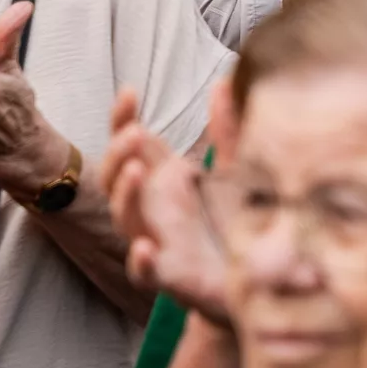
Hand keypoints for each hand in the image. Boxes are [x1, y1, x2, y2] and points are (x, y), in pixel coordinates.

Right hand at [104, 80, 233, 323]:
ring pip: (126, 221)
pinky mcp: (172, 278)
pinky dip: (141, 261)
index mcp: (166, 180)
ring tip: (136, 171)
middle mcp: (154, 210)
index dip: (122, 120)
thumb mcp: (238, 172)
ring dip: (125, 197)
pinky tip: (145, 247)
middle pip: (117, 179)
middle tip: (132, 134)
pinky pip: (146, 273)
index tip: (129, 92)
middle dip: (118, 155)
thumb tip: (227, 84)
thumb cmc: (235, 223)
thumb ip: (230, 132)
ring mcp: (159, 243)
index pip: (132, 146)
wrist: (249, 284)